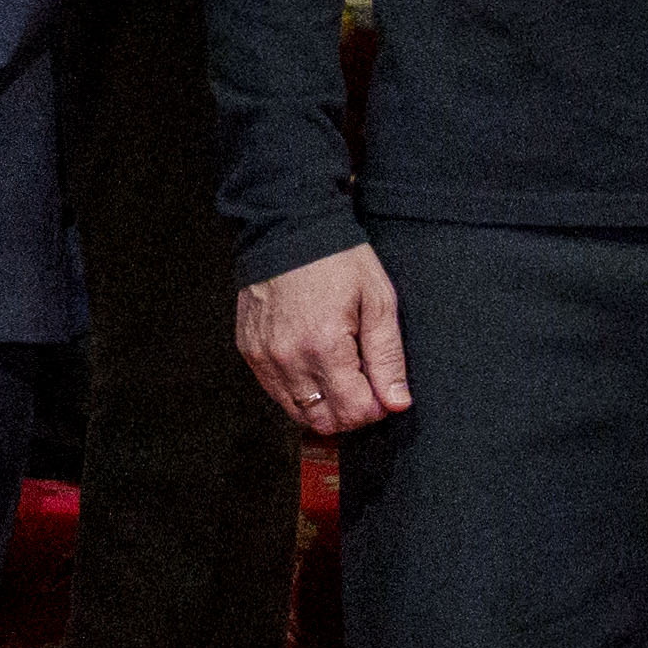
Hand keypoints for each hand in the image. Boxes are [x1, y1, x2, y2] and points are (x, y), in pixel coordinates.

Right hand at [237, 243, 413, 438]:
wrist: (287, 226)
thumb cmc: (336, 259)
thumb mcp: (377, 301)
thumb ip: (387, 357)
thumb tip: (397, 403)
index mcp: (324, 346)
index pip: (354, 412)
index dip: (375, 408)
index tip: (381, 388)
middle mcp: (288, 358)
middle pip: (324, 421)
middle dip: (349, 412)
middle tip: (362, 384)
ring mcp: (264, 356)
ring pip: (297, 412)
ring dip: (322, 405)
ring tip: (337, 373)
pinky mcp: (250, 350)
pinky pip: (275, 390)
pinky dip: (297, 388)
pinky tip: (311, 363)